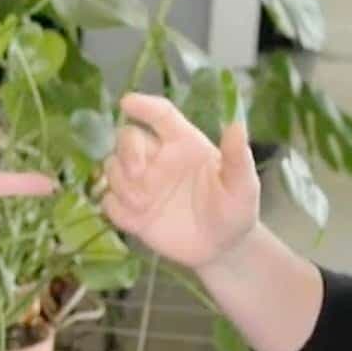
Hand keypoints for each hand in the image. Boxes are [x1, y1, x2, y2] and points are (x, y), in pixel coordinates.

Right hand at [103, 93, 260, 269]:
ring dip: (120, 183)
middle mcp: (159, 158)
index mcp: (184, 143)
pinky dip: (115, 207)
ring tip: (143, 204)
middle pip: (127, 137)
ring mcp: (143, 185)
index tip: (126, 102)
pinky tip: (135, 219)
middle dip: (126, 151)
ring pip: (112, 167)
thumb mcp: (243, 186)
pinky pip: (108, 201)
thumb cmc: (235, 210)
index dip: (144, 105)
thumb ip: (237, 157)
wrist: (223, 248)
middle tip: (136, 173)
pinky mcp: (132, 212)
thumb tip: (237, 124)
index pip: (161, 115)